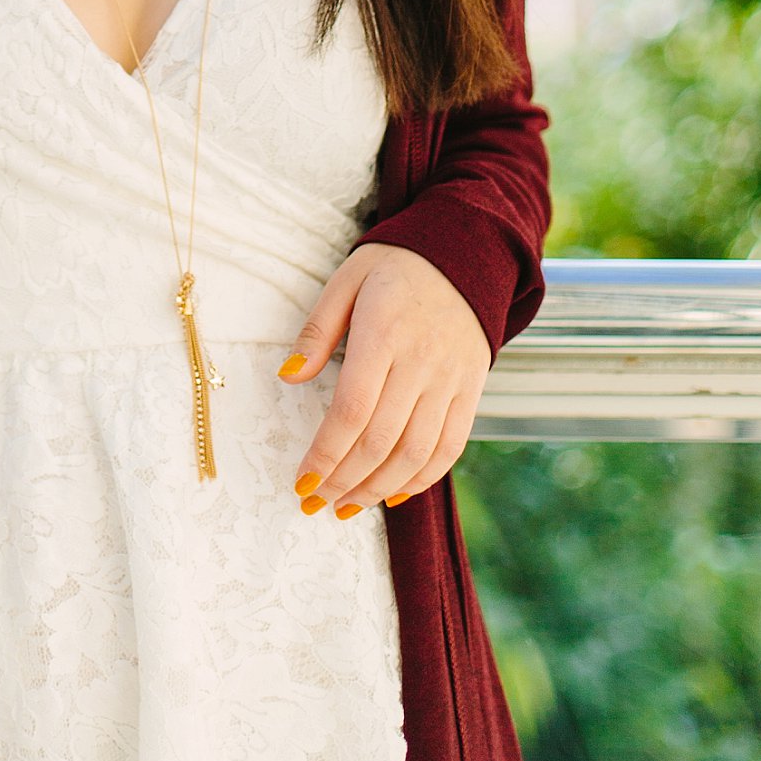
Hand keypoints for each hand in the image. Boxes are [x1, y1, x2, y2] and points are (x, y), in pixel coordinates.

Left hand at [280, 242, 490, 517]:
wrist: (468, 254)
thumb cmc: (397, 269)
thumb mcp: (348, 280)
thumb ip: (317, 330)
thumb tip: (289, 377)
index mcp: (385, 333)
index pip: (352, 410)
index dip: (325, 455)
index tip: (301, 483)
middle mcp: (422, 361)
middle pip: (381, 440)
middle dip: (343, 481)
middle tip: (314, 503)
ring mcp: (452, 379)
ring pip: (416, 452)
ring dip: (378, 489)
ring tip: (346, 506)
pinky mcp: (471, 390)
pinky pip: (450, 447)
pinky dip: (422, 479)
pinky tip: (393, 494)